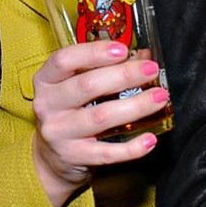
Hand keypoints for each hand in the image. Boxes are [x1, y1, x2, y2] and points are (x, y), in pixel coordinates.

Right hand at [31, 41, 169, 206]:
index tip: (123, 49)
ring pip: (101, 117)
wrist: (51, 158)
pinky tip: (150, 139)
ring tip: (159, 97)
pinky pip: (107, 152)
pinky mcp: (73, 156)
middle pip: (87, 85)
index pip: (64, 60)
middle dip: (124, 75)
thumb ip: (105, 69)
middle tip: (150, 70)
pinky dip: (132, 147)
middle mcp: (47, 105)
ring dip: (135, 106)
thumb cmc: (69, 112)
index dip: (94, 52)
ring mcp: (59, 133)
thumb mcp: (75, 86)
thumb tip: (144, 58)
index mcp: (46, 80)